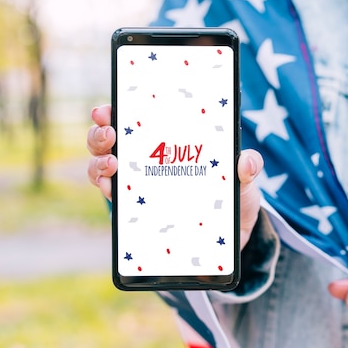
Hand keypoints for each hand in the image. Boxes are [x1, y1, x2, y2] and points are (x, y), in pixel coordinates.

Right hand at [86, 104, 263, 249]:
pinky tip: (112, 191)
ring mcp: (138, 187)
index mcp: (168, 142)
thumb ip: (248, 167)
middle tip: (110, 133)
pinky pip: (115, 202)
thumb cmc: (233, 197)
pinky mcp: (138, 214)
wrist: (232, 238)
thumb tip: (247, 161)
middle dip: (100, 134)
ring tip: (111, 164)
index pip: (134, 120)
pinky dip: (109, 194)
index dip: (115, 111)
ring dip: (99, 164)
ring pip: (103, 169)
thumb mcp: (244, 179)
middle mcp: (146, 160)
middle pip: (108, 141)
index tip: (108, 109)